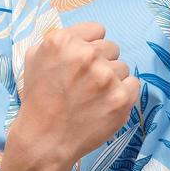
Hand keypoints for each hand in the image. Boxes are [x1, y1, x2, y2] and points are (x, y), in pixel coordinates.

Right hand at [12, 21, 140, 165]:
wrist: (45, 140)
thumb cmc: (39, 99)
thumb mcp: (35, 58)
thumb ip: (60, 40)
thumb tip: (84, 34)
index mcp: (64, 41)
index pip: (97, 30)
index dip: (90, 46)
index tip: (82, 63)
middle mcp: (86, 55)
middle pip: (112, 48)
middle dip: (101, 63)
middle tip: (86, 84)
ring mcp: (106, 77)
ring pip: (123, 68)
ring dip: (112, 80)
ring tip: (92, 98)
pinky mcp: (121, 98)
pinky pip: (133, 85)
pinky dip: (122, 94)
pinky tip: (104, 105)